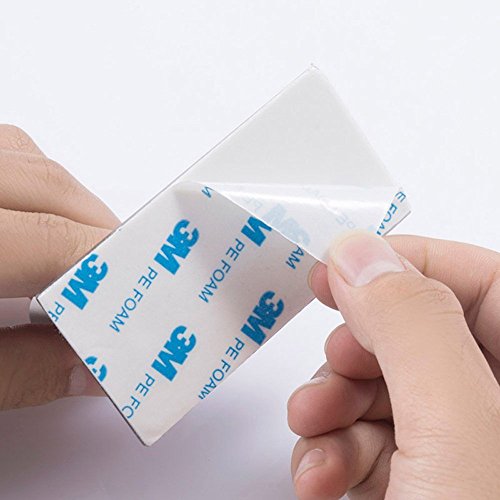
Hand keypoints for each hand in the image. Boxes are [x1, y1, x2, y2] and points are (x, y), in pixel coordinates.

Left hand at [0, 125, 118, 408]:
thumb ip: (20, 373)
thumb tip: (95, 371)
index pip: (51, 240)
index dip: (111, 272)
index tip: (148, 299)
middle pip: (49, 187)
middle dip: (100, 236)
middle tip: (125, 284)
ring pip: (26, 156)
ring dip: (67, 202)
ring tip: (80, 253)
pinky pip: (4, 149)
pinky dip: (32, 181)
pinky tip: (32, 218)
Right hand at [288, 232, 499, 498]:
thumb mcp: (452, 431)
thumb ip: (410, 329)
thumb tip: (360, 255)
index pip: (484, 281)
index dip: (409, 262)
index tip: (341, 265)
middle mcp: (495, 410)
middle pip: (418, 337)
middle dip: (357, 351)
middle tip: (334, 364)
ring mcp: (461, 449)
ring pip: (384, 389)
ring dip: (332, 405)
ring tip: (312, 426)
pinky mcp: (420, 482)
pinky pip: (371, 440)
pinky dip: (333, 448)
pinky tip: (319, 470)